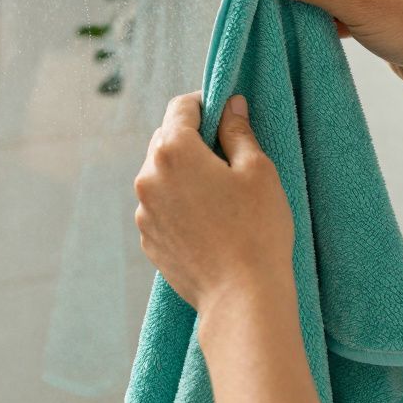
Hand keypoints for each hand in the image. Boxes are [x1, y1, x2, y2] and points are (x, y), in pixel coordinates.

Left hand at [133, 92, 293, 312]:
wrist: (241, 297)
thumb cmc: (257, 229)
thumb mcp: (257, 170)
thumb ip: (238, 131)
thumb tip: (230, 105)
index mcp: (173, 150)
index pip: (181, 107)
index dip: (206, 104)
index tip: (225, 115)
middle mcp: (148, 177)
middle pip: (167, 139)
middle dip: (194, 139)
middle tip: (228, 157)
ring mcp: (144, 211)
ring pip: (161, 174)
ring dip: (184, 173)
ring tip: (220, 195)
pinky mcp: (148, 239)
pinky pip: (160, 206)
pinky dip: (179, 203)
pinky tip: (209, 221)